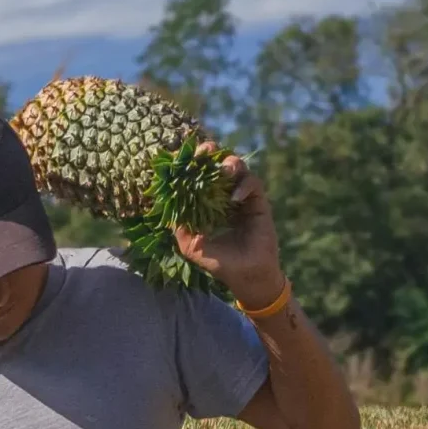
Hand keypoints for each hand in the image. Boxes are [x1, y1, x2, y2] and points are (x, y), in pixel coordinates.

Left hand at [174, 156, 285, 307]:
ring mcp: (243, 197)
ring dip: (230, 164)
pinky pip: (254, 184)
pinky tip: (235, 198)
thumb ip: (180, 228)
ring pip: (239, 168)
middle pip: (219, 164)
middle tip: (205, 151)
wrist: (246, 276)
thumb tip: (168, 210)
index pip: (199, 175)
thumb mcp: (192, 246)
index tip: (183, 157)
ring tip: (223, 171)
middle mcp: (225, 196)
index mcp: (208, 202)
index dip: (192, 163)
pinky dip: (244, 186)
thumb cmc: (220, 262)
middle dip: (212, 154)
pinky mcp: (259, 203)